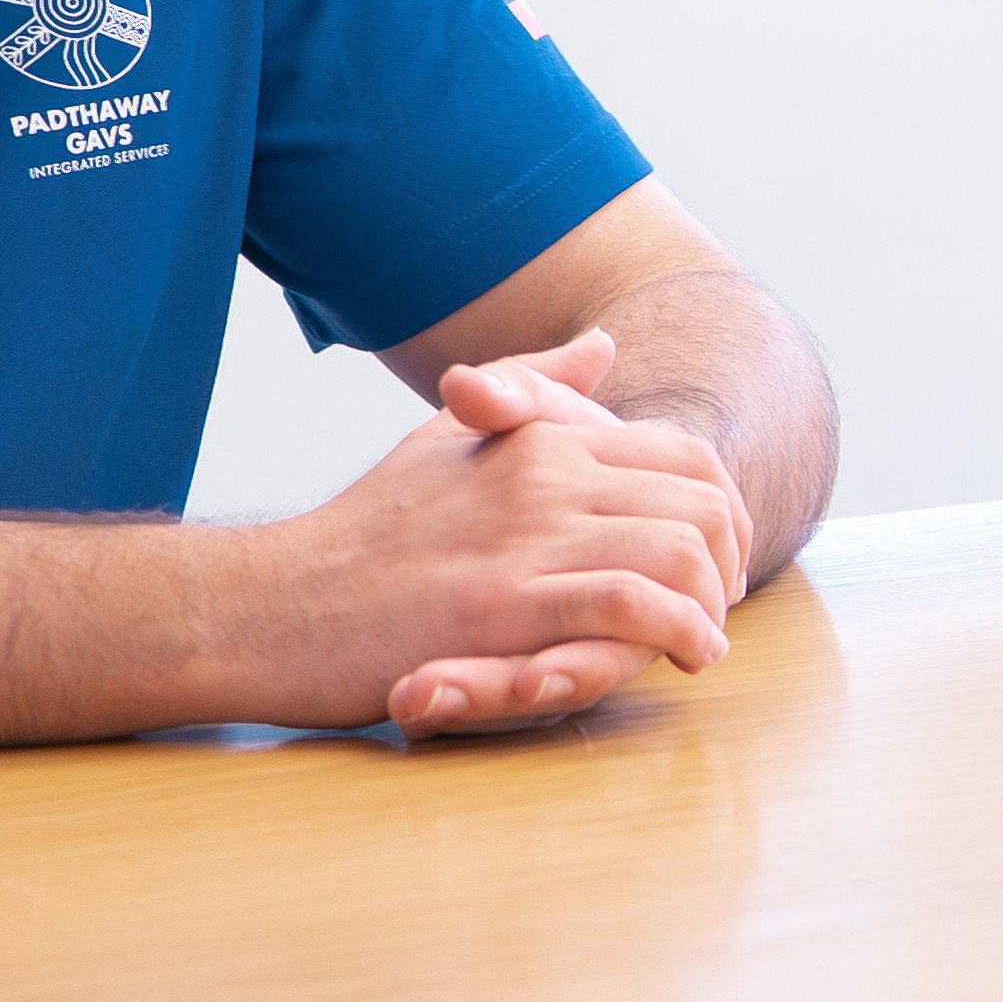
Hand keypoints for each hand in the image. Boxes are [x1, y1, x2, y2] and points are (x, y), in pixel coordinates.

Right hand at [279, 350, 750, 733]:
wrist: (272, 602)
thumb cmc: (362, 535)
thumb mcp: (450, 440)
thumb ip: (532, 391)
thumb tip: (603, 344)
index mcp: (538, 439)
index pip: (682, 453)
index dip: (725, 509)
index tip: (720, 558)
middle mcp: (542, 476)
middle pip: (700, 500)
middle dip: (730, 559)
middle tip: (720, 607)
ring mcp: (523, 539)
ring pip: (678, 550)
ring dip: (711, 604)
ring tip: (704, 643)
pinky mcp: (502, 606)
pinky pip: (628, 607)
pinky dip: (673, 632)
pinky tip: (679, 658)